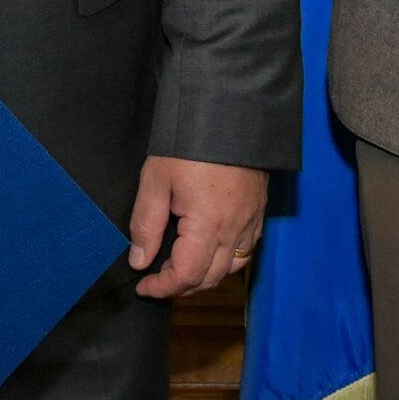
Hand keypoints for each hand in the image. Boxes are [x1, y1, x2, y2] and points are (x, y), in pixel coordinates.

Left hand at [127, 157, 267, 298]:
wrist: (229, 111)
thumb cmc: (189, 144)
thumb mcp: (156, 180)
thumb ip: (146, 225)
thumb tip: (140, 260)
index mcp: (208, 226)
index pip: (186, 276)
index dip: (162, 288)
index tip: (143, 286)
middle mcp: (234, 231)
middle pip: (210, 278)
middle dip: (181, 287)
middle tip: (157, 280)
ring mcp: (251, 221)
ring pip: (231, 269)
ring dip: (205, 277)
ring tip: (180, 270)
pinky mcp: (258, 210)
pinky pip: (246, 251)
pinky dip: (226, 261)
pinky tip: (209, 251)